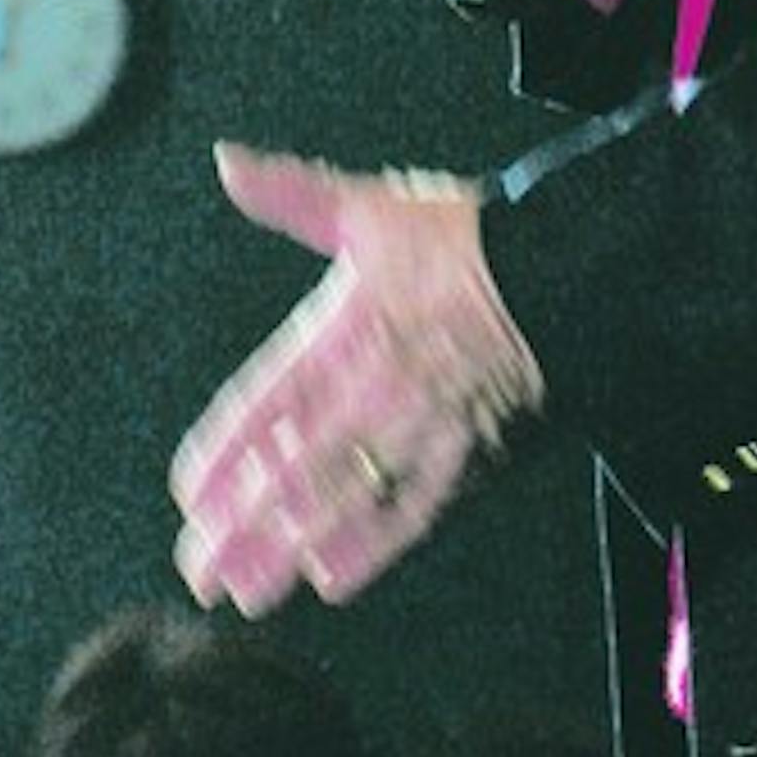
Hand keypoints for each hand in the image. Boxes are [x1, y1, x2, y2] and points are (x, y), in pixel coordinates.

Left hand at [170, 143, 542, 615]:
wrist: (567, 275)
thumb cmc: (469, 240)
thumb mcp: (370, 206)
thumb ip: (292, 194)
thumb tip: (228, 164)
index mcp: (338, 333)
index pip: (261, 407)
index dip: (221, 456)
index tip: (189, 494)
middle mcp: (368, 394)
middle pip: (287, 474)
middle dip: (237, 527)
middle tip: (195, 569)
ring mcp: (416, 435)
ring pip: (338, 507)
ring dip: (285, 552)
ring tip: (244, 592)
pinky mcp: (466, 462)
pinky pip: (409, 520)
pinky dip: (367, 552)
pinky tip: (331, 581)